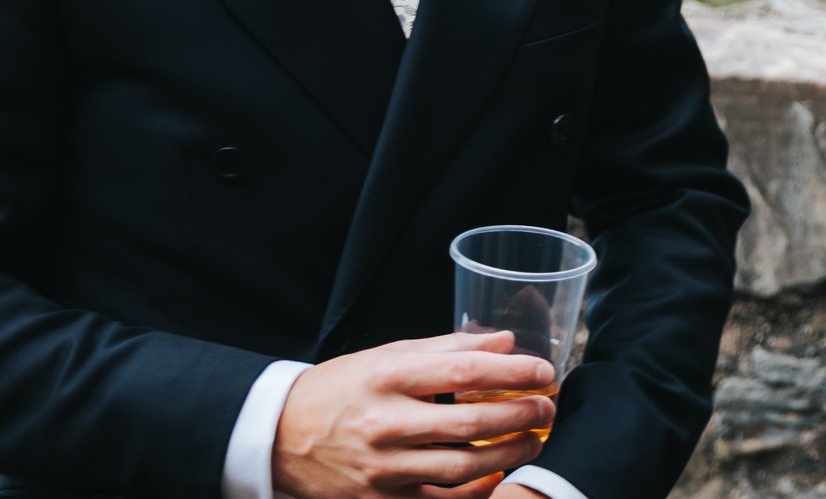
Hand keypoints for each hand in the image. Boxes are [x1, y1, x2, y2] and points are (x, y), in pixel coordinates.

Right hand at [274, 330, 554, 498]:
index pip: (462, 371)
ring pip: (461, 467)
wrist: (279, 438)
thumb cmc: (341, 390)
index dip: (512, 371)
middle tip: (546, 408)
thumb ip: (448, 348)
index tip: (543, 371)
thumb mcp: (388, 356)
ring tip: (533, 441)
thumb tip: (505, 342)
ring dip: (508, 455)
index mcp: (387, 377)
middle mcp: (384, 423)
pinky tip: (496, 476)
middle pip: (469, 423)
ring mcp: (381, 469)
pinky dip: (476, 491)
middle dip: (520, 415)